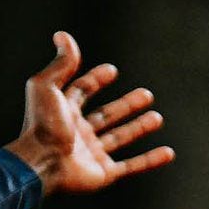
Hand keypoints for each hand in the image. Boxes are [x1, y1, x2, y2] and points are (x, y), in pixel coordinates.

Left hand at [6, 33, 172, 195]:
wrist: (41, 164)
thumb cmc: (42, 125)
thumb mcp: (47, 86)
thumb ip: (61, 62)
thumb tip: (62, 35)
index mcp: (64, 112)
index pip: (82, 92)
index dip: (96, 80)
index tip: (112, 70)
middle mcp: (78, 133)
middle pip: (106, 115)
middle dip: (126, 105)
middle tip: (146, 94)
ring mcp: (91, 154)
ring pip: (120, 138)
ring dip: (139, 127)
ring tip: (157, 118)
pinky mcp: (103, 173)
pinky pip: (131, 166)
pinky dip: (150, 160)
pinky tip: (167, 153)